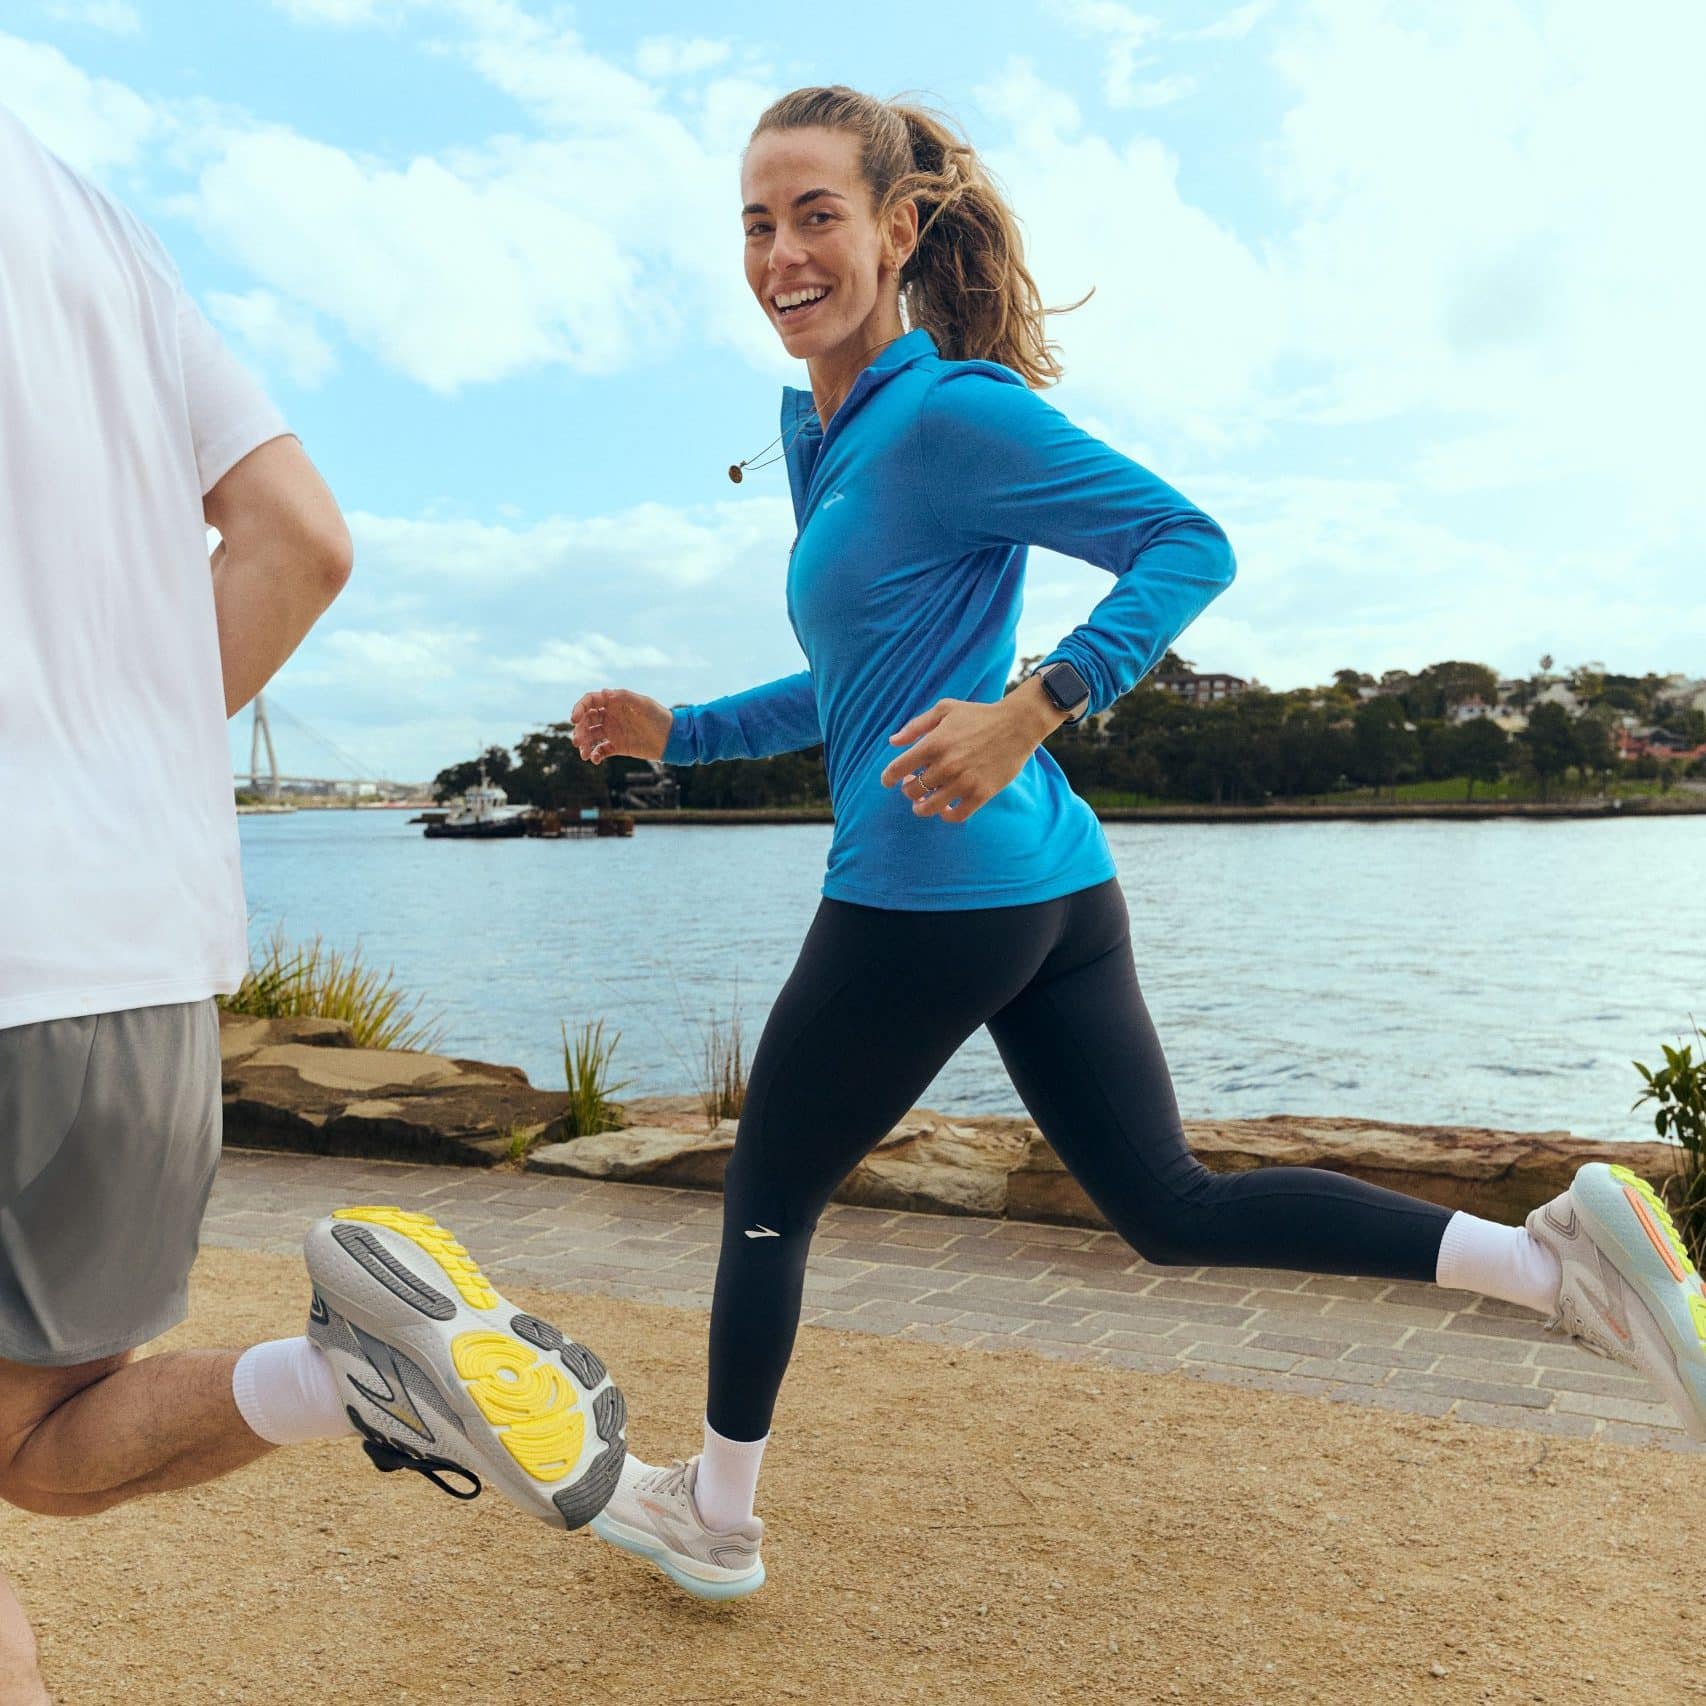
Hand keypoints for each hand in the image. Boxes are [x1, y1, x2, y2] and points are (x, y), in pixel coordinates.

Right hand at [569, 687, 672, 764]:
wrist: (672, 738)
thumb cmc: (659, 716)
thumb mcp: (644, 704)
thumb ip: (624, 697)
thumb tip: (603, 692)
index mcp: (614, 703)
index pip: (590, 702)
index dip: (579, 708)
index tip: (574, 719)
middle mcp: (610, 716)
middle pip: (586, 721)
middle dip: (579, 730)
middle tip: (578, 741)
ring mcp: (613, 731)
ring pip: (591, 737)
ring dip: (584, 744)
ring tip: (584, 755)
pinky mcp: (618, 746)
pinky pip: (601, 750)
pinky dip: (596, 755)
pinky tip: (595, 760)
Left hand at [878, 692, 1056, 823]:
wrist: (1017, 724)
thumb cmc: (979, 715)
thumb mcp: (945, 709)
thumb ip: (916, 725)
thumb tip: (893, 742)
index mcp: (933, 744)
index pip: (898, 769)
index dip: (888, 778)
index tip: (888, 781)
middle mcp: (946, 765)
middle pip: (912, 790)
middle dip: (908, 790)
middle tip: (914, 785)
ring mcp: (964, 782)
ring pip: (930, 807)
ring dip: (921, 807)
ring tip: (922, 804)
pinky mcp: (981, 793)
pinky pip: (956, 815)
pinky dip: (946, 816)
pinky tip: (945, 810)